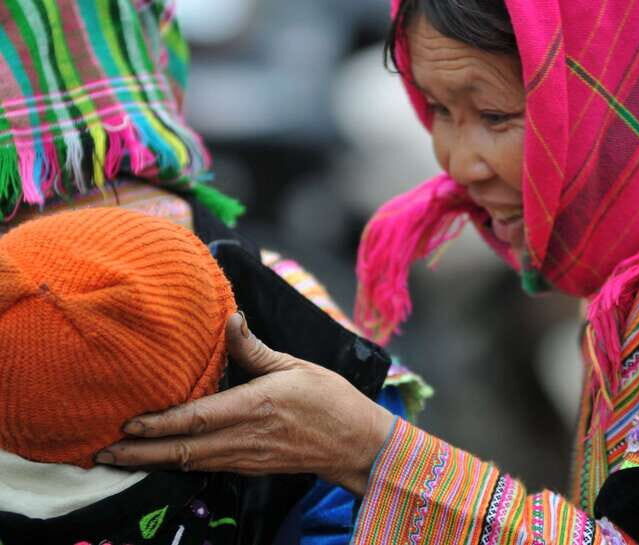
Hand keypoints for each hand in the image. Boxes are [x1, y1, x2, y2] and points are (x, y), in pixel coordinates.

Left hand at [95, 313, 394, 495]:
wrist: (355, 442)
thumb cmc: (330, 400)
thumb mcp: (295, 366)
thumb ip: (256, 348)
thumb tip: (230, 319)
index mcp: (255, 405)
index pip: (197, 418)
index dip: (158, 425)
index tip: (127, 424)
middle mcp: (246, 437)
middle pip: (183, 451)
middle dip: (140, 454)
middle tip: (102, 453)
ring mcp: (248, 457)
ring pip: (191, 464)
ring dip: (154, 463)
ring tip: (120, 459)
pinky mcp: (252, 467)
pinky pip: (209, 467)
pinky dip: (181, 465)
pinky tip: (164, 459)